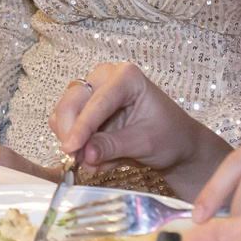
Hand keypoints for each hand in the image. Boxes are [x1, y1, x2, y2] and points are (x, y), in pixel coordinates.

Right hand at [49, 62, 232, 198]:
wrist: (176, 143)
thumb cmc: (169, 136)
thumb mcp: (145, 143)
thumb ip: (113, 146)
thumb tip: (85, 154)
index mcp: (127, 77)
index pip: (97, 102)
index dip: (81, 127)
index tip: (71, 149)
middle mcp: (105, 78)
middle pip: (72, 102)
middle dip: (73, 133)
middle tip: (78, 160)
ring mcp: (93, 91)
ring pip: (64, 114)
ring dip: (75, 141)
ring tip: (96, 162)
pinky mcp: (85, 107)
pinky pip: (67, 124)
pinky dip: (77, 144)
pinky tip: (98, 156)